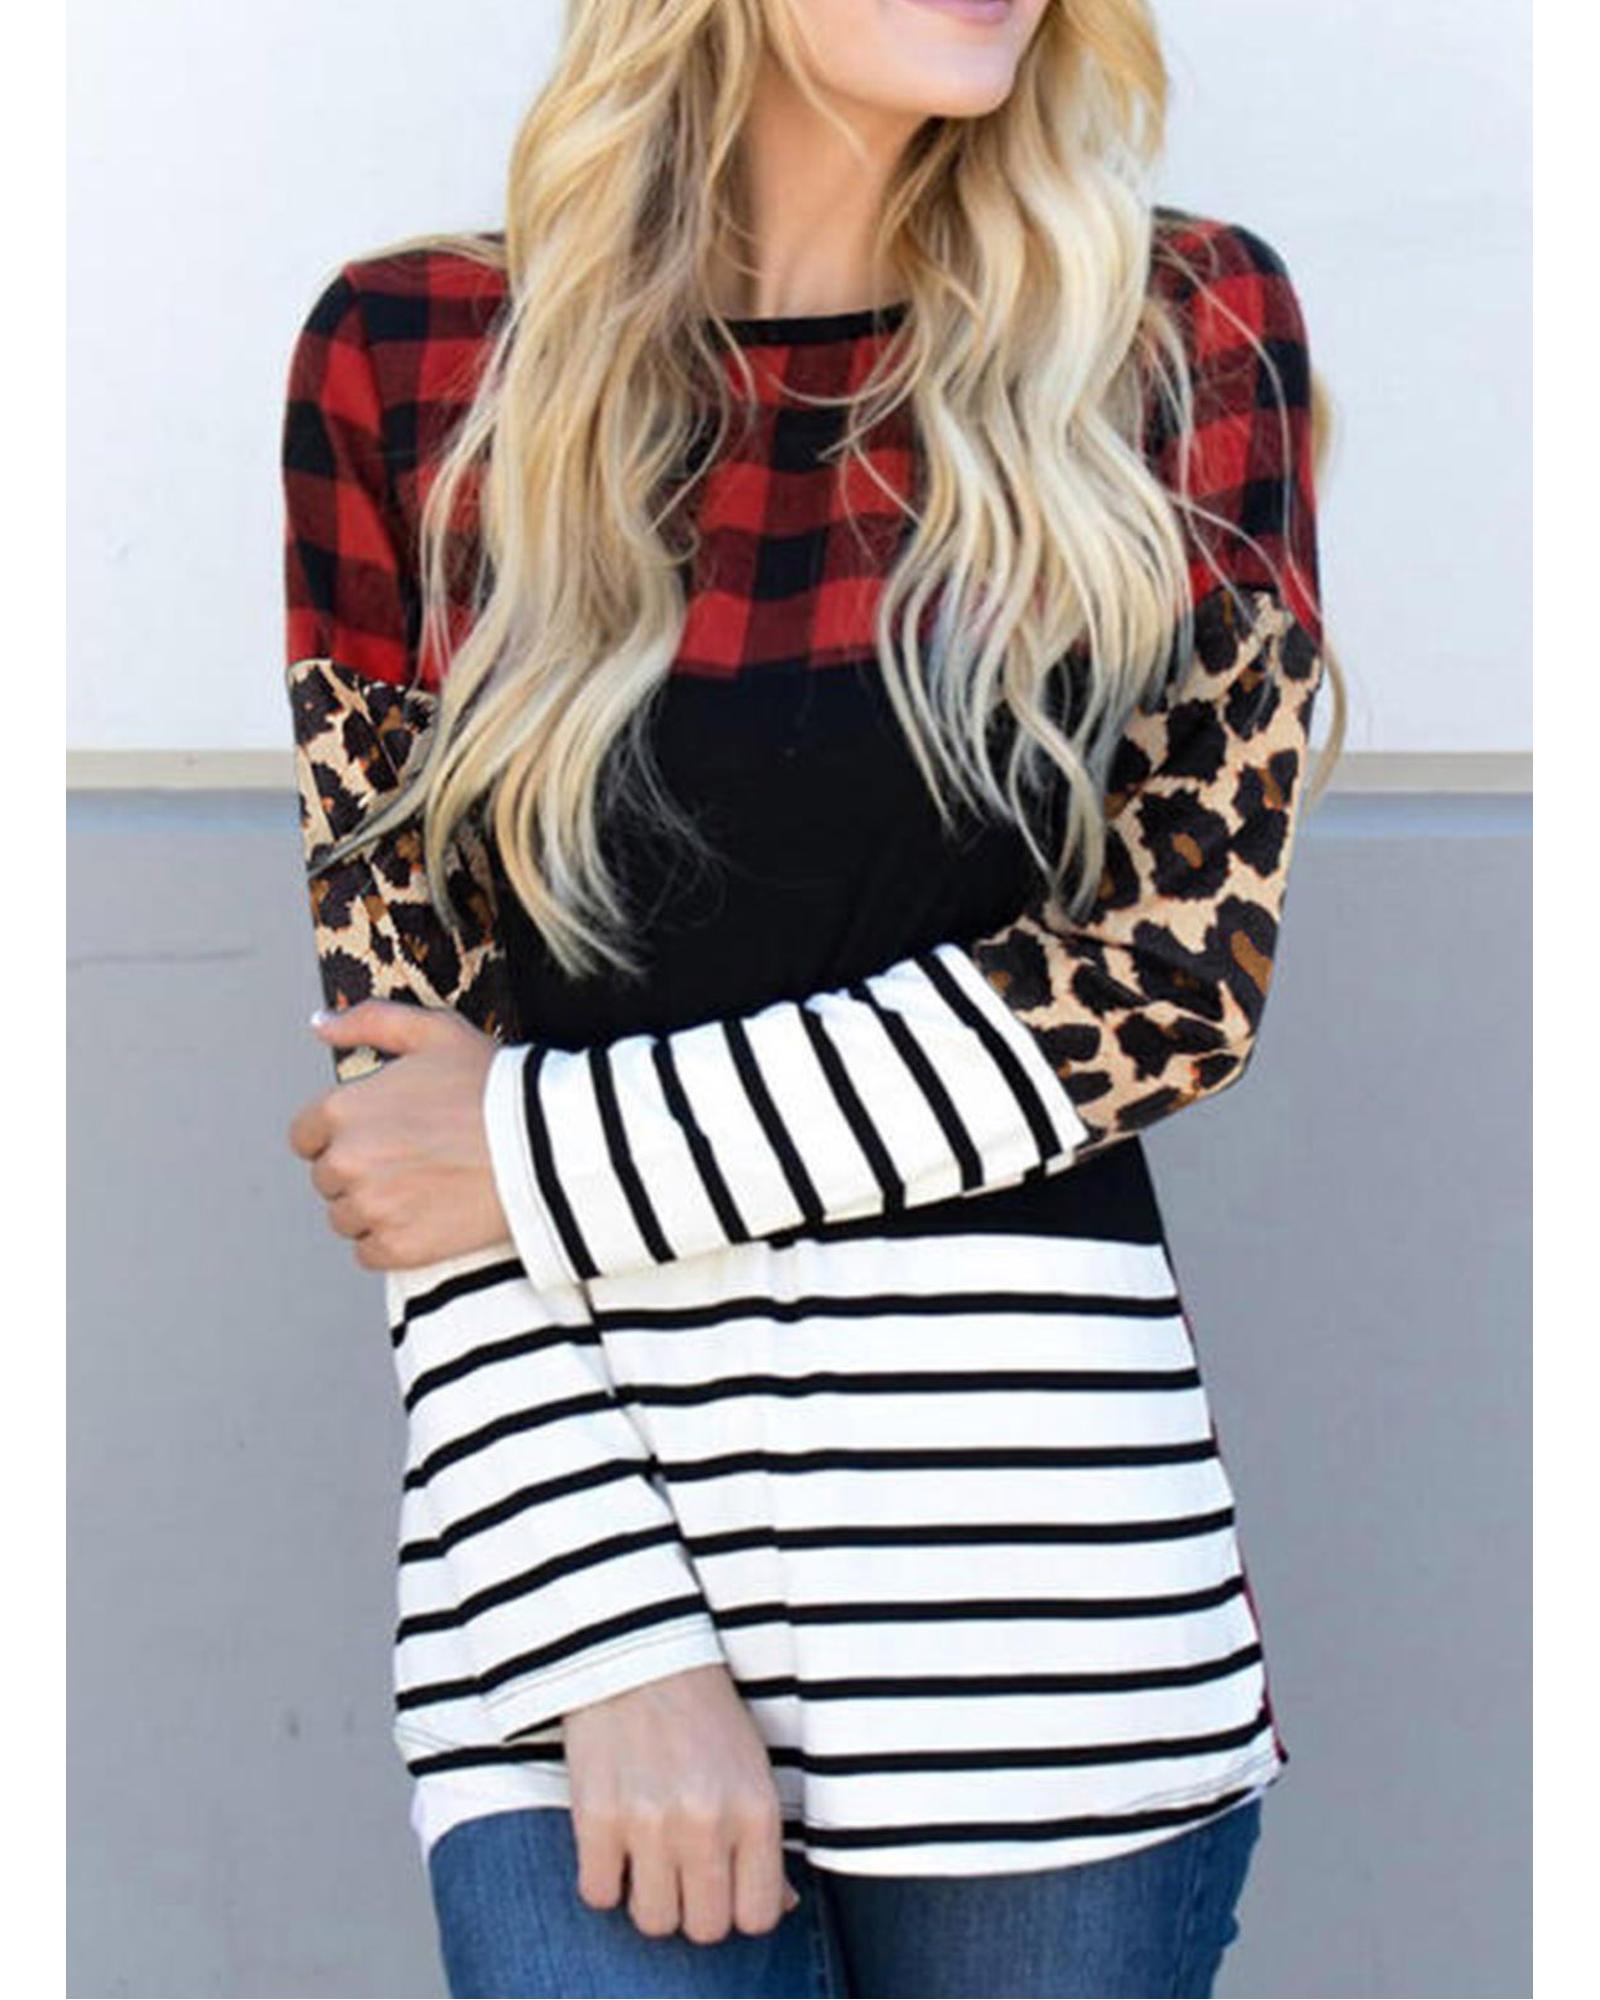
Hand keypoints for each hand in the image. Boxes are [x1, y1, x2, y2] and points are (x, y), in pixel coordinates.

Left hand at [287, 998, 507, 1270]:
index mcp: (344, 1109)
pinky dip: (392, 1241)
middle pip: (327, 1180)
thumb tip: (320, 1023)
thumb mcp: (435, 1032)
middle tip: (412, 1159)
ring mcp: (371, 1209)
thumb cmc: (493, 1086)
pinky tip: (428, 1216)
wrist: (545, 1146)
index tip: (377, 1135)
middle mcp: (346, 1161)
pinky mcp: (398, 1248)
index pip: (304, 1137)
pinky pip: (370, 1253)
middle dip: (360, 1170)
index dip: (338, 1135)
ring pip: (346, 1218)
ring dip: (374, 1208)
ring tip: (423, 1188)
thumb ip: (370, 1021)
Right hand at [561, 1662, 800, 1943]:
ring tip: (646, 1855)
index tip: (723, 1887)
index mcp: (756, 1809)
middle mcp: (708, 1821)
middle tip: (681, 1870)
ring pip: (652, 1922)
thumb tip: (780, 1905)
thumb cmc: (701, 1711)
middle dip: (692, 1907)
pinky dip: (602, 1876)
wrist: (637, 1649)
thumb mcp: (751, 1766)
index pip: (758, 1916)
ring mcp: (650, 1821)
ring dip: (647, 1896)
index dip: (738, 1909)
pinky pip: (598, 1893)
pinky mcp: (597, 1815)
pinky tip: (612, 1840)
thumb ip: (764, 1839)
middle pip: (704, 1929)